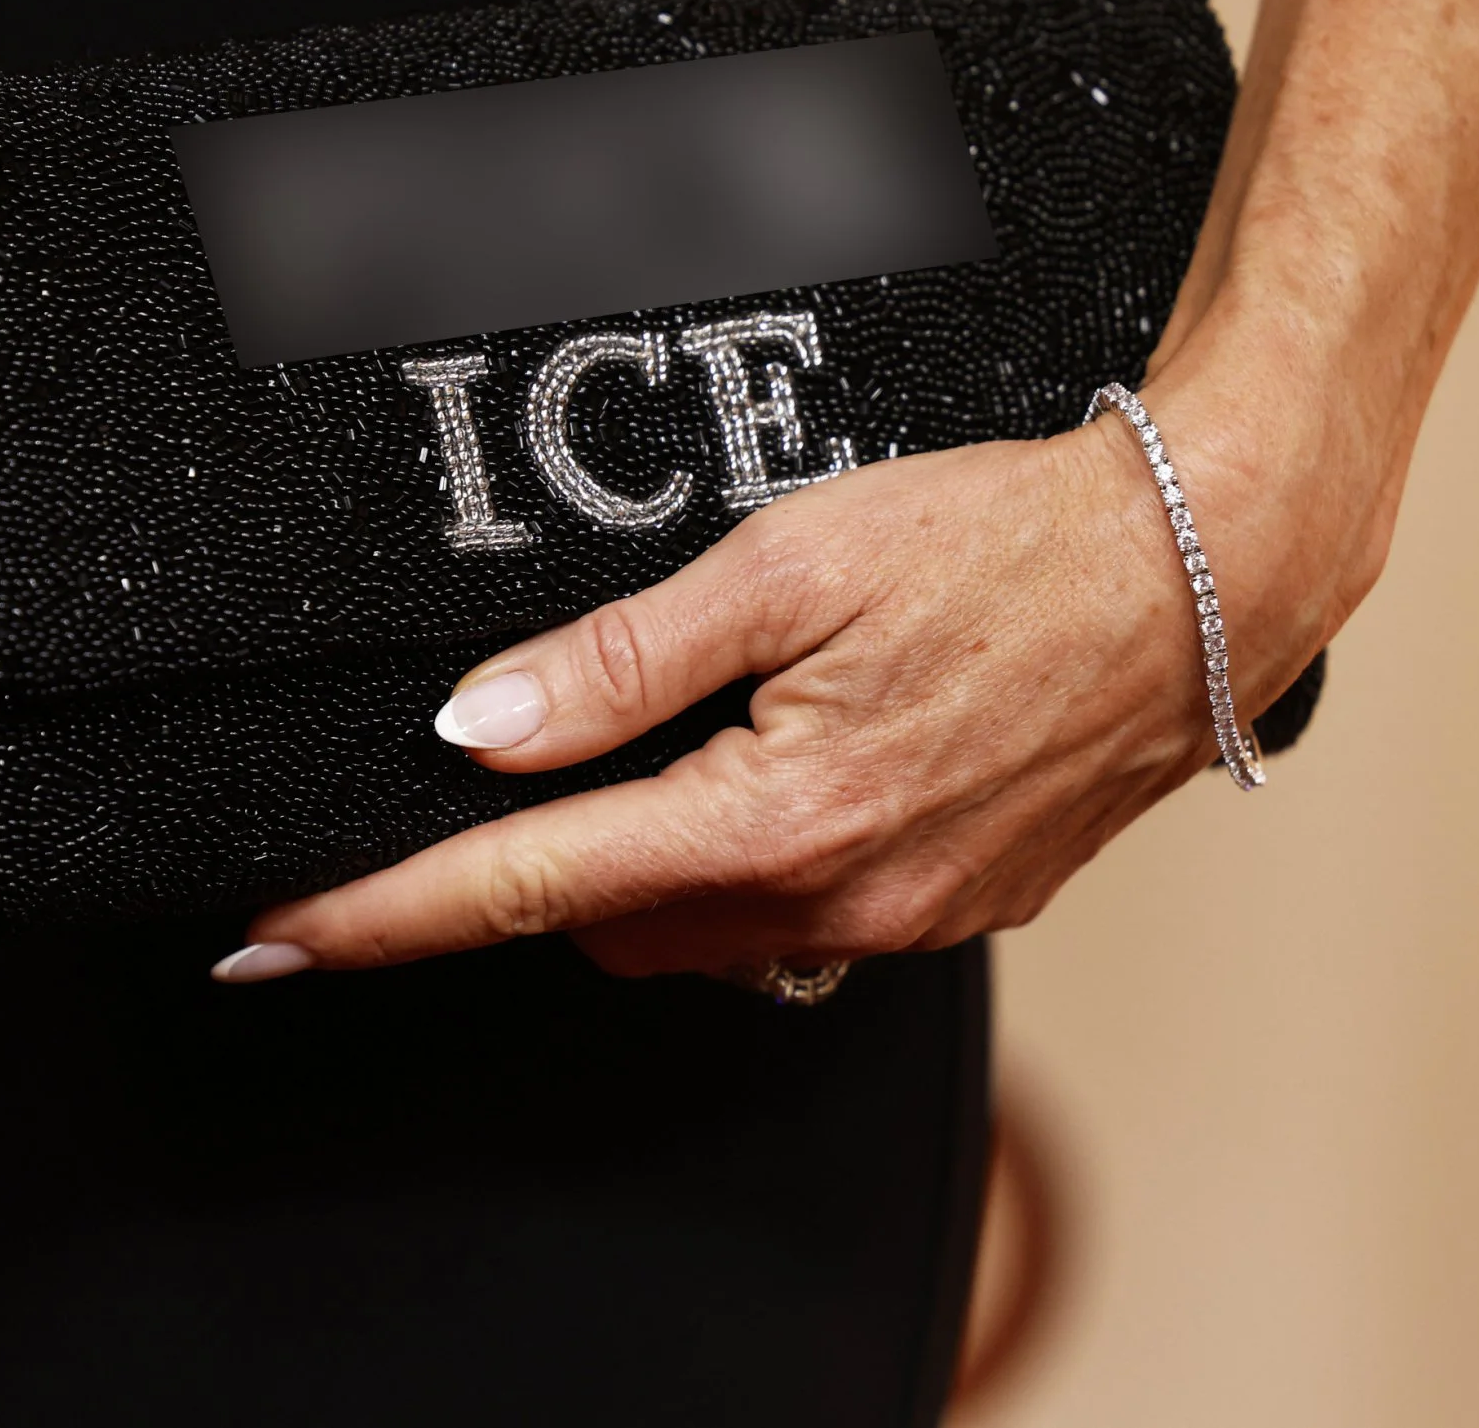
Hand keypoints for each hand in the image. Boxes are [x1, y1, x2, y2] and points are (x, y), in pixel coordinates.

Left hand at [236, 375, 1337, 980]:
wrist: (1205, 573)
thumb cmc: (1008, 543)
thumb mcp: (789, 564)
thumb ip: (620, 660)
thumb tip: (480, 732)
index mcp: (775, 819)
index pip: (525, 885)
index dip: (382, 915)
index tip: (272, 935)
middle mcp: (836, 902)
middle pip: (605, 921)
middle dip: (534, 860)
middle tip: (521, 748)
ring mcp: (901, 921)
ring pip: (697, 930)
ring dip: (644, 859)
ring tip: (681, 733)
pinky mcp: (950, 911)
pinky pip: (792, 918)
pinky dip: (742, 859)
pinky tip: (781, 763)